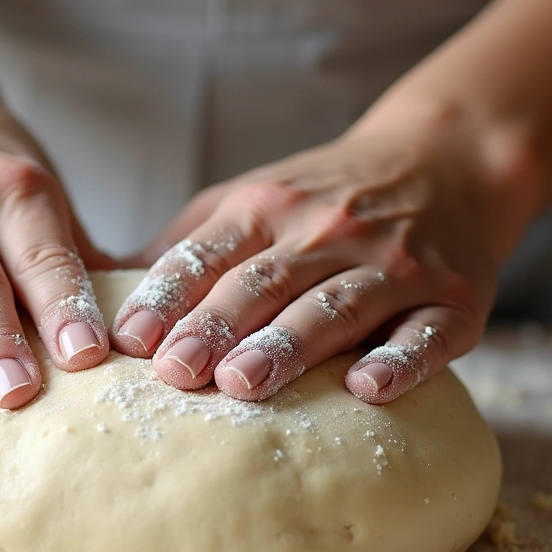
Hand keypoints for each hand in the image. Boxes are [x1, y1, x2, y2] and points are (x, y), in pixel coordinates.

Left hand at [110, 96, 525, 403]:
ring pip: (332, 307)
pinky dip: (400, 361)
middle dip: (215, 325)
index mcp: (267, 210)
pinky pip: (426, 334)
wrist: (445, 161)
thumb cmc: (325, 197)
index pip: (207, 253)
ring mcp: (394, 265)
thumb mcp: (251, 199)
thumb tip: (99, 289)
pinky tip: (368, 390)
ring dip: (287, 345)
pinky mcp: (451, 300)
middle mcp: (327, 232)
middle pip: (263, 282)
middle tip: (173, 372)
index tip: (126, 340)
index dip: (167, 296)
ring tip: (242, 383)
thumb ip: (188, 243)